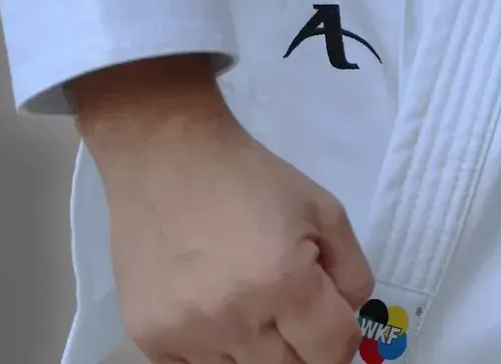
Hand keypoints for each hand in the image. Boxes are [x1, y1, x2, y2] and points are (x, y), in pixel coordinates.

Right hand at [92, 101, 375, 363]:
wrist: (167, 156)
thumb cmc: (248, 177)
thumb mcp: (321, 208)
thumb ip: (351, 271)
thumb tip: (350, 320)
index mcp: (284, 279)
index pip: (332, 351)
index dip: (341, 338)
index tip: (331, 322)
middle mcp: (235, 318)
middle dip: (301, 347)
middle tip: (292, 314)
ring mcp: (187, 335)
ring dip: (256, 351)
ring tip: (249, 305)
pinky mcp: (149, 339)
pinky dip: (214, 354)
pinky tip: (213, 315)